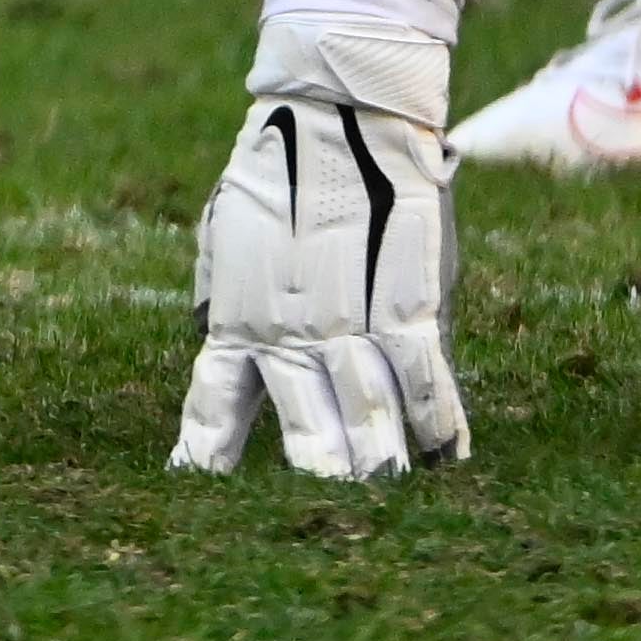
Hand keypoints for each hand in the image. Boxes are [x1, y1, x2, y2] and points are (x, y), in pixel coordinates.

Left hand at [172, 53, 467, 481]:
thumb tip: (203, 323)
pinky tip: (447, 461)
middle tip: (313, 530)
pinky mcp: (408, 305)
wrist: (337, 110)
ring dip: (377, 468)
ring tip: (382, 509)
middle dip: (312, 482)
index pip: (215, 408)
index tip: (192, 495)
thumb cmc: (277, 162)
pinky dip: (438, 424)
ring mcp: (351, 323)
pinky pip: (424, 381)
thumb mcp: (226, 228)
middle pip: (299, 434)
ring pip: (367, 420)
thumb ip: (218, 285)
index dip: (205, 457)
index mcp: (238, 317)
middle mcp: (290, 333)